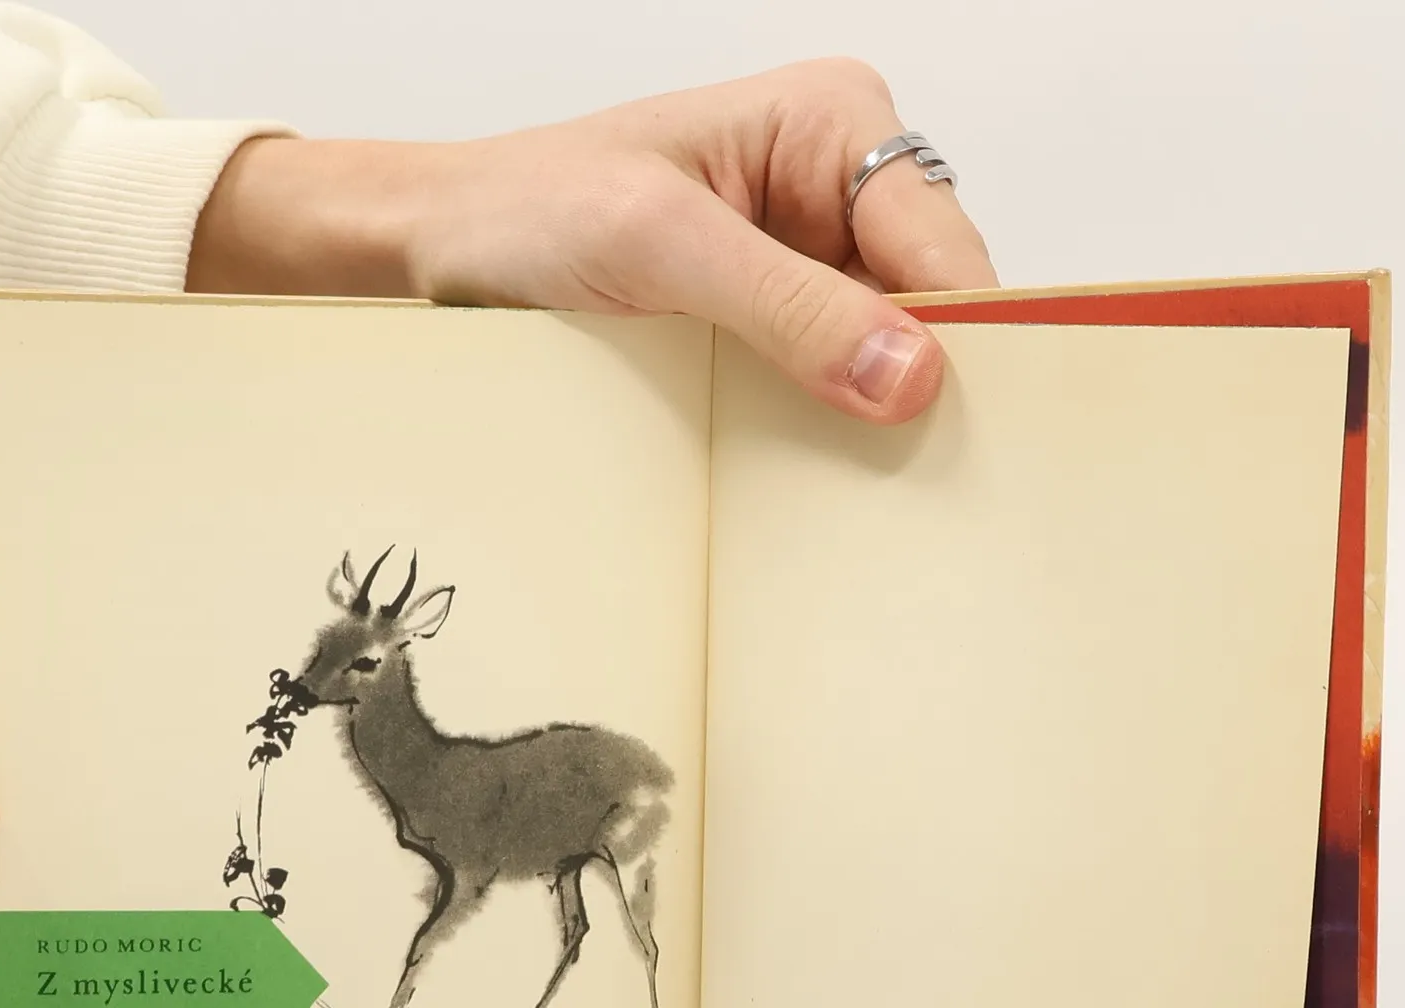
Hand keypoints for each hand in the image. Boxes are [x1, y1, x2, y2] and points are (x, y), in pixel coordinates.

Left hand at [189, 58, 997, 423]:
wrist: (442, 250)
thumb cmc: (528, 210)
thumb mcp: (659, 246)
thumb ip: (786, 305)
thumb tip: (910, 373)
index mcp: (832, 125)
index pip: (943, 243)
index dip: (962, 338)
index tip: (943, 427)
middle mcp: (834, 188)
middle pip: (931, 305)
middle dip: (919, 384)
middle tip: (899, 473)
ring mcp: (805, 264)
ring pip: (887, 357)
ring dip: (868, 419)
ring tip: (848, 485)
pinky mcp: (769, 326)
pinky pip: (828, 387)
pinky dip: (823, 434)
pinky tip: (805, 476)